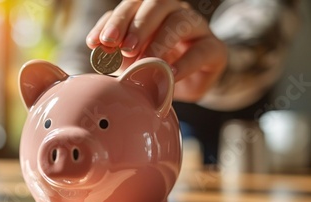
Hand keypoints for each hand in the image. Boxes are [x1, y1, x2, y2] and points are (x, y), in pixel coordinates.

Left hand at [86, 0, 226, 101]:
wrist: (188, 84)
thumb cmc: (154, 68)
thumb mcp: (131, 61)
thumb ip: (116, 53)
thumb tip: (97, 49)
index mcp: (149, 11)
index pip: (132, 5)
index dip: (115, 21)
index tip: (98, 42)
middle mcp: (173, 12)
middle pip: (157, 4)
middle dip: (137, 25)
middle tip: (125, 48)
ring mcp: (196, 28)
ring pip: (179, 21)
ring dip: (159, 41)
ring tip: (145, 62)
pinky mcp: (214, 49)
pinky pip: (202, 50)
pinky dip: (184, 63)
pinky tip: (169, 73)